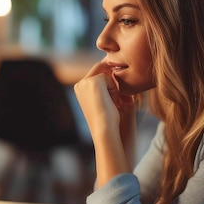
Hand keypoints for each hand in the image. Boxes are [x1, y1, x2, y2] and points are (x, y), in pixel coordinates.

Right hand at [74, 59, 137, 181]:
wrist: (105, 131)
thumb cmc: (108, 121)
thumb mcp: (107, 100)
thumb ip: (108, 87)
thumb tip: (117, 72)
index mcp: (79, 90)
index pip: (98, 75)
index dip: (112, 83)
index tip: (122, 98)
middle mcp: (79, 85)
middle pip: (103, 73)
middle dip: (115, 85)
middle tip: (124, 101)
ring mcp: (84, 82)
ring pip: (107, 76)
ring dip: (116, 90)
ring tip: (118, 104)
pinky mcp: (93, 81)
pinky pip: (110, 78)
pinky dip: (116, 91)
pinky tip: (115, 103)